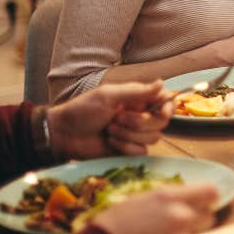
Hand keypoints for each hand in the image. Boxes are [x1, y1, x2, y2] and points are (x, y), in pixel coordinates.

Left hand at [47, 81, 173, 158]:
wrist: (64, 135)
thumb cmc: (82, 111)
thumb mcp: (108, 96)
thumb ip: (137, 91)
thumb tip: (162, 83)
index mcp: (137, 99)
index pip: (165, 101)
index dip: (168, 106)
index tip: (161, 111)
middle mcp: (139, 115)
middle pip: (161, 122)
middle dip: (140, 122)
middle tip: (117, 118)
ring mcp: (134, 134)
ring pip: (153, 138)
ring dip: (129, 134)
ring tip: (109, 130)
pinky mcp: (128, 150)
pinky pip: (141, 151)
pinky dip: (125, 146)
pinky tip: (110, 142)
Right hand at [92, 183, 218, 233]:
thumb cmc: (118, 221)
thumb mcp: (146, 199)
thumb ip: (174, 198)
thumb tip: (194, 199)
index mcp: (171, 197)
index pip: (211, 192)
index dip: (209, 197)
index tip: (204, 201)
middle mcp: (180, 217)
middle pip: (209, 217)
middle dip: (198, 219)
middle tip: (180, 222)